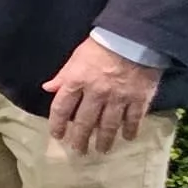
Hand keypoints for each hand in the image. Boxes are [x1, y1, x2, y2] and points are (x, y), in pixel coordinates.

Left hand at [44, 35, 160, 156]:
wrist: (135, 37)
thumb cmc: (102, 45)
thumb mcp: (76, 57)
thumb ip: (63, 75)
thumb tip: (48, 88)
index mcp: (77, 81)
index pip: (62, 108)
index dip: (58, 124)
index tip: (58, 135)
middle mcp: (96, 93)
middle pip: (85, 122)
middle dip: (80, 139)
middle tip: (78, 151)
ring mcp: (118, 98)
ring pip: (109, 125)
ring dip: (104, 140)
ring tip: (102, 150)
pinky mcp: (139, 98)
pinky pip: (134, 119)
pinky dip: (130, 130)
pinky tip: (128, 138)